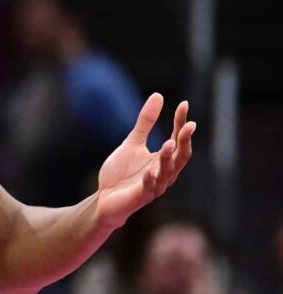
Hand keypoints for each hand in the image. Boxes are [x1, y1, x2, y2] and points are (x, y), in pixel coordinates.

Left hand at [95, 93, 195, 229]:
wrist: (104, 199)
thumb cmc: (122, 173)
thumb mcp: (132, 143)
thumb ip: (145, 122)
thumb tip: (158, 95)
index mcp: (163, 159)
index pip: (177, 139)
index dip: (181, 123)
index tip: (183, 104)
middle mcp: (163, 173)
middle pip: (180, 156)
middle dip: (184, 141)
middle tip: (189, 125)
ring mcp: (153, 186)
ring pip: (167, 173)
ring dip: (168, 158)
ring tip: (170, 143)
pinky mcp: (140, 198)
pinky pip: (148, 189)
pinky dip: (149, 180)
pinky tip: (149, 171)